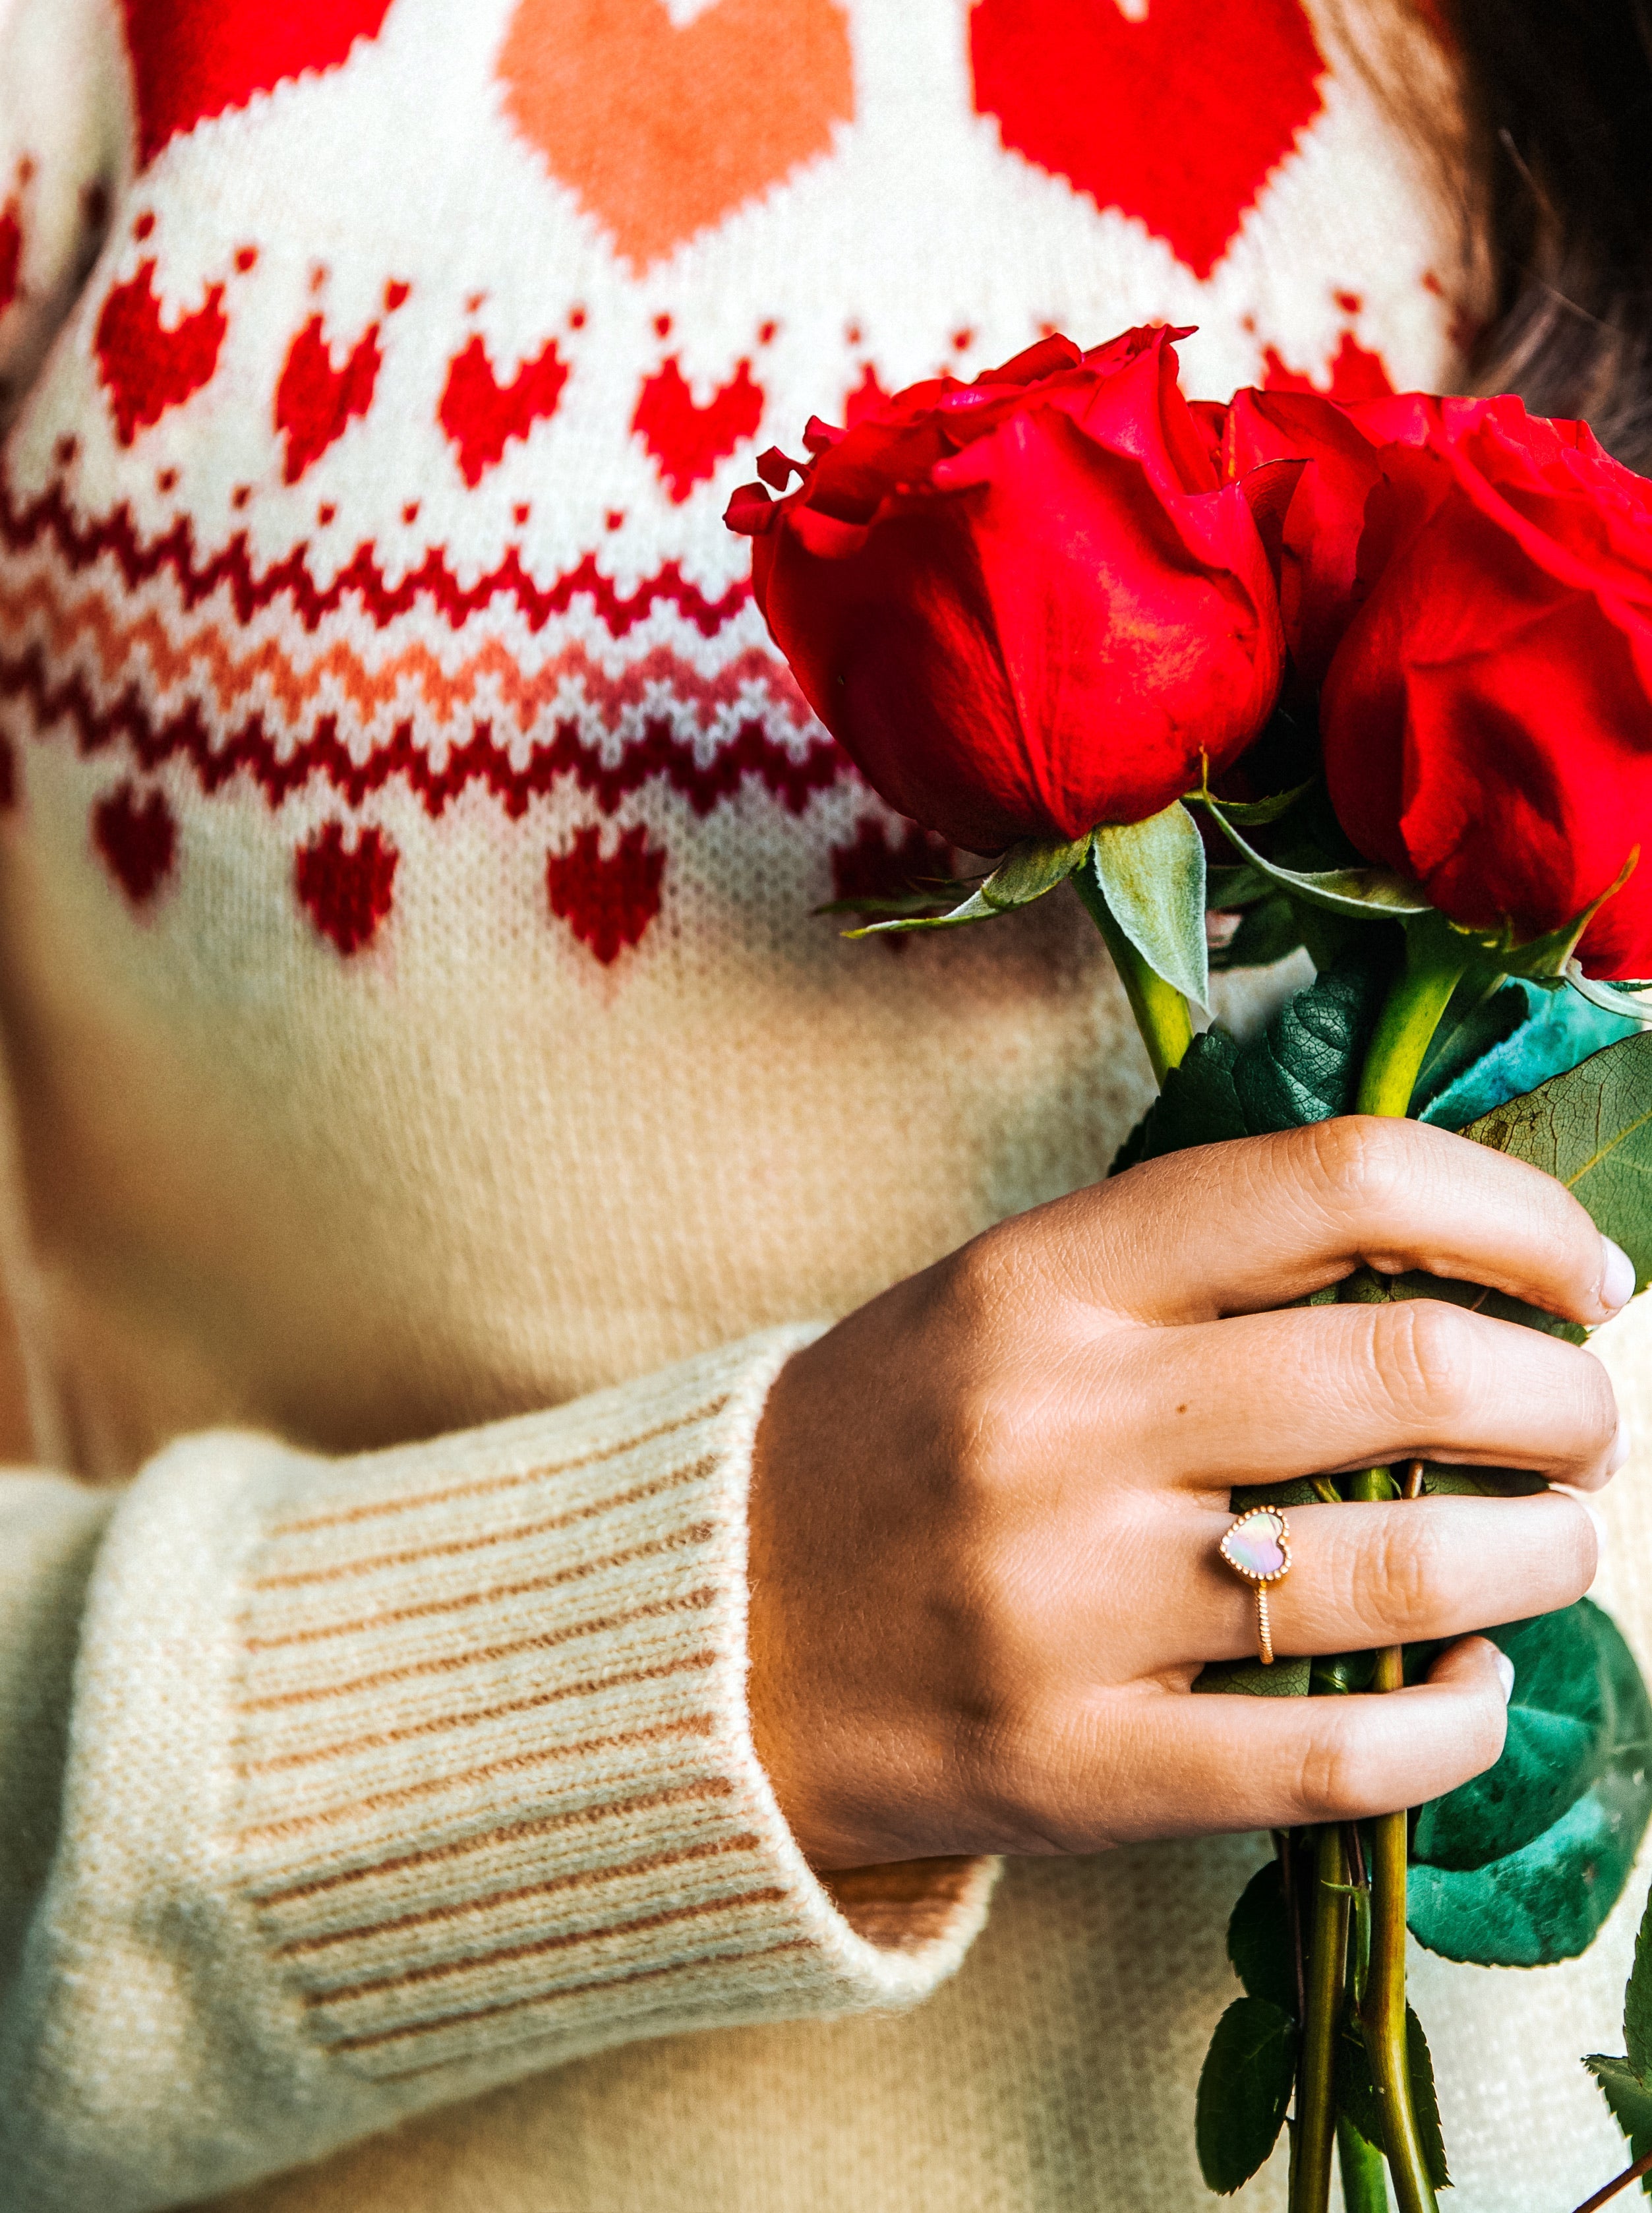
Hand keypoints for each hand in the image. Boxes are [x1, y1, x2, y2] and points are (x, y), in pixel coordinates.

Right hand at [746, 1117, 1628, 1870]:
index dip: (1510, 1214)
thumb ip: (1200, 1273)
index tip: (1579, 1272)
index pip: (1339, 1184)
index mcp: (1047, 1278)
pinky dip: (1459, 1724)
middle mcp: (1058, 1423)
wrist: (708, 1625)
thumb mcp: (1011, 1298)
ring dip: (1541, 1554)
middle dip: (1561, 1399)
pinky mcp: (1074, 1766)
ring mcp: (1063, 1605)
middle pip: (1406, 1370)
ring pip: (1400, 1572)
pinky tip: (1478, 1688)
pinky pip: (1333, 1759)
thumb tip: (1457, 1277)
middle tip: (1578, 1423)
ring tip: (1552, 1545)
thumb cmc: (897, 1441)